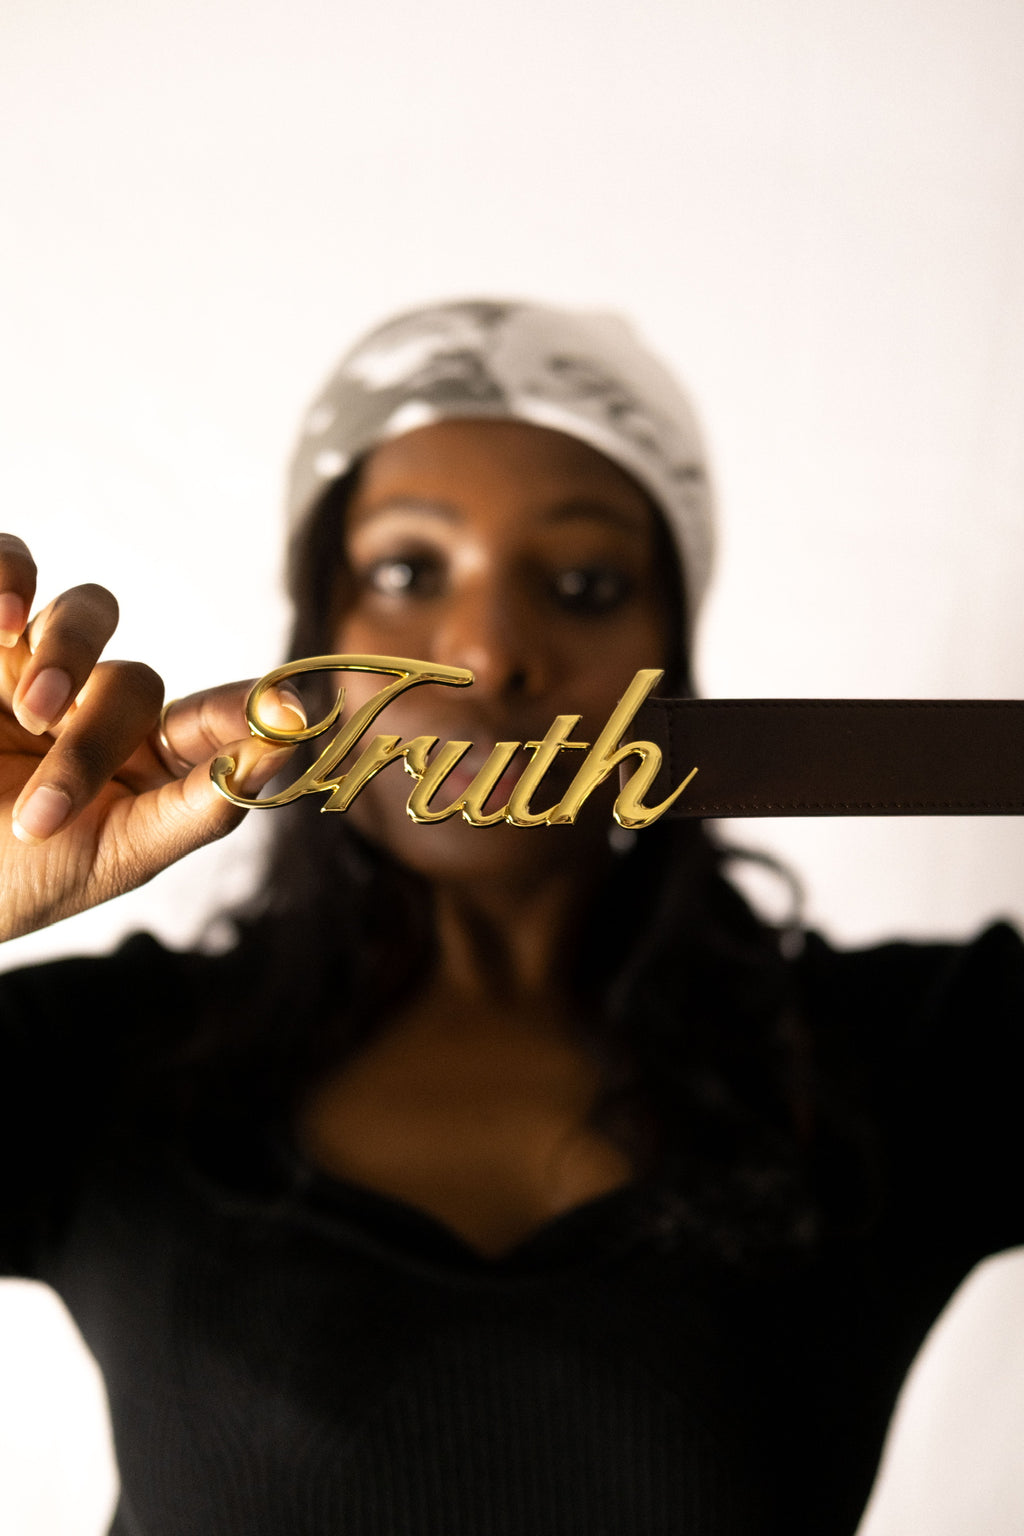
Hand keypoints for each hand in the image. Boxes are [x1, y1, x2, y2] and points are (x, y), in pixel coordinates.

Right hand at [0, 535, 300, 942]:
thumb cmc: (12, 881)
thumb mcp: (112, 857)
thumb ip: (199, 807)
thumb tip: (282, 752)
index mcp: (141, 763)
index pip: (210, 720)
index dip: (249, 709)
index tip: (291, 711)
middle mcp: (92, 706)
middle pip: (134, 681)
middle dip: (96, 739)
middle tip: (46, 805)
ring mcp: (34, 666)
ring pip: (89, 611)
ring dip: (67, 653)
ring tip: (30, 716)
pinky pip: (10, 561)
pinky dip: (9, 576)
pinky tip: (2, 620)